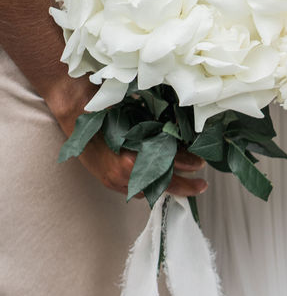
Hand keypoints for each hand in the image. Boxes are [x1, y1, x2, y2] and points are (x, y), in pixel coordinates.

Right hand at [47, 76, 206, 197]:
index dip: (184, 164)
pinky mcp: (108, 180)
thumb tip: (181, 134)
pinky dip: (150, 186)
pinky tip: (162, 181)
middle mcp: (121, 173)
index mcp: (129, 158)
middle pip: (159, 184)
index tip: (200, 163)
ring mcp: (113, 179)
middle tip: (202, 185)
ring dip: (168, 186)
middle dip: (183, 186)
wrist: (74, 107)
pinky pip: (134, 189)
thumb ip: (157, 129)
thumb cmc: (107, 105)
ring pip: (148, 189)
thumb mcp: (137, 114)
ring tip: (189, 183)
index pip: (165, 166)